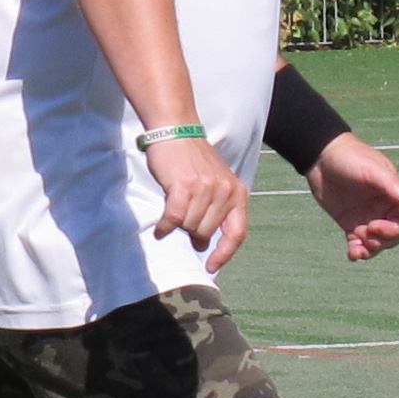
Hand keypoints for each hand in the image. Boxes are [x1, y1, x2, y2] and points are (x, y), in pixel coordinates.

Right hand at [145, 133, 248, 269]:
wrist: (175, 130)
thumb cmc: (192, 159)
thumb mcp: (214, 183)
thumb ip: (215, 212)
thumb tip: (202, 244)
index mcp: (237, 192)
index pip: (237, 233)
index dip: (225, 254)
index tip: (212, 267)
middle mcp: (225, 192)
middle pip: (206, 232)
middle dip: (192, 232)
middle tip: (182, 220)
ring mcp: (206, 189)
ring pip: (190, 226)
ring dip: (178, 225)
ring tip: (172, 212)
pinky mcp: (184, 186)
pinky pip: (175, 218)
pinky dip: (166, 226)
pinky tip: (161, 229)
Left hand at [303, 133, 398, 259]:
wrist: (321, 156)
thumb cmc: (351, 158)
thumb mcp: (372, 169)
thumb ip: (390, 185)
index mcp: (393, 198)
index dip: (393, 230)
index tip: (374, 226)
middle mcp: (383, 210)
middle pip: (392, 236)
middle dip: (382, 241)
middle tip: (366, 236)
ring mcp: (366, 217)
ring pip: (376, 242)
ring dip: (370, 250)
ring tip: (358, 250)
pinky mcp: (350, 222)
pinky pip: (358, 242)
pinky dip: (357, 251)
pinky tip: (352, 255)